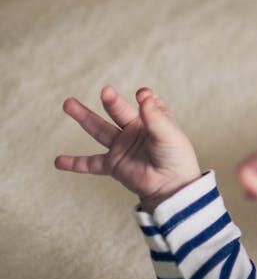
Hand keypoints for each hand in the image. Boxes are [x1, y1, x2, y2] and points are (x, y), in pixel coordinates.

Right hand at [56, 86, 201, 211]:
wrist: (171, 188)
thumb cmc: (176, 160)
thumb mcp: (169, 135)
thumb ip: (155, 117)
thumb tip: (143, 94)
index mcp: (152, 121)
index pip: (146, 103)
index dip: (144, 98)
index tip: (142, 94)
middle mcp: (135, 132)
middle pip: (118, 111)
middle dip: (110, 101)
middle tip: (105, 90)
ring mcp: (122, 147)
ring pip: (99, 129)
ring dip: (84, 117)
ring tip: (68, 103)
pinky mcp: (113, 165)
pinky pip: (90, 164)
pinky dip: (74, 163)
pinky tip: (58, 161)